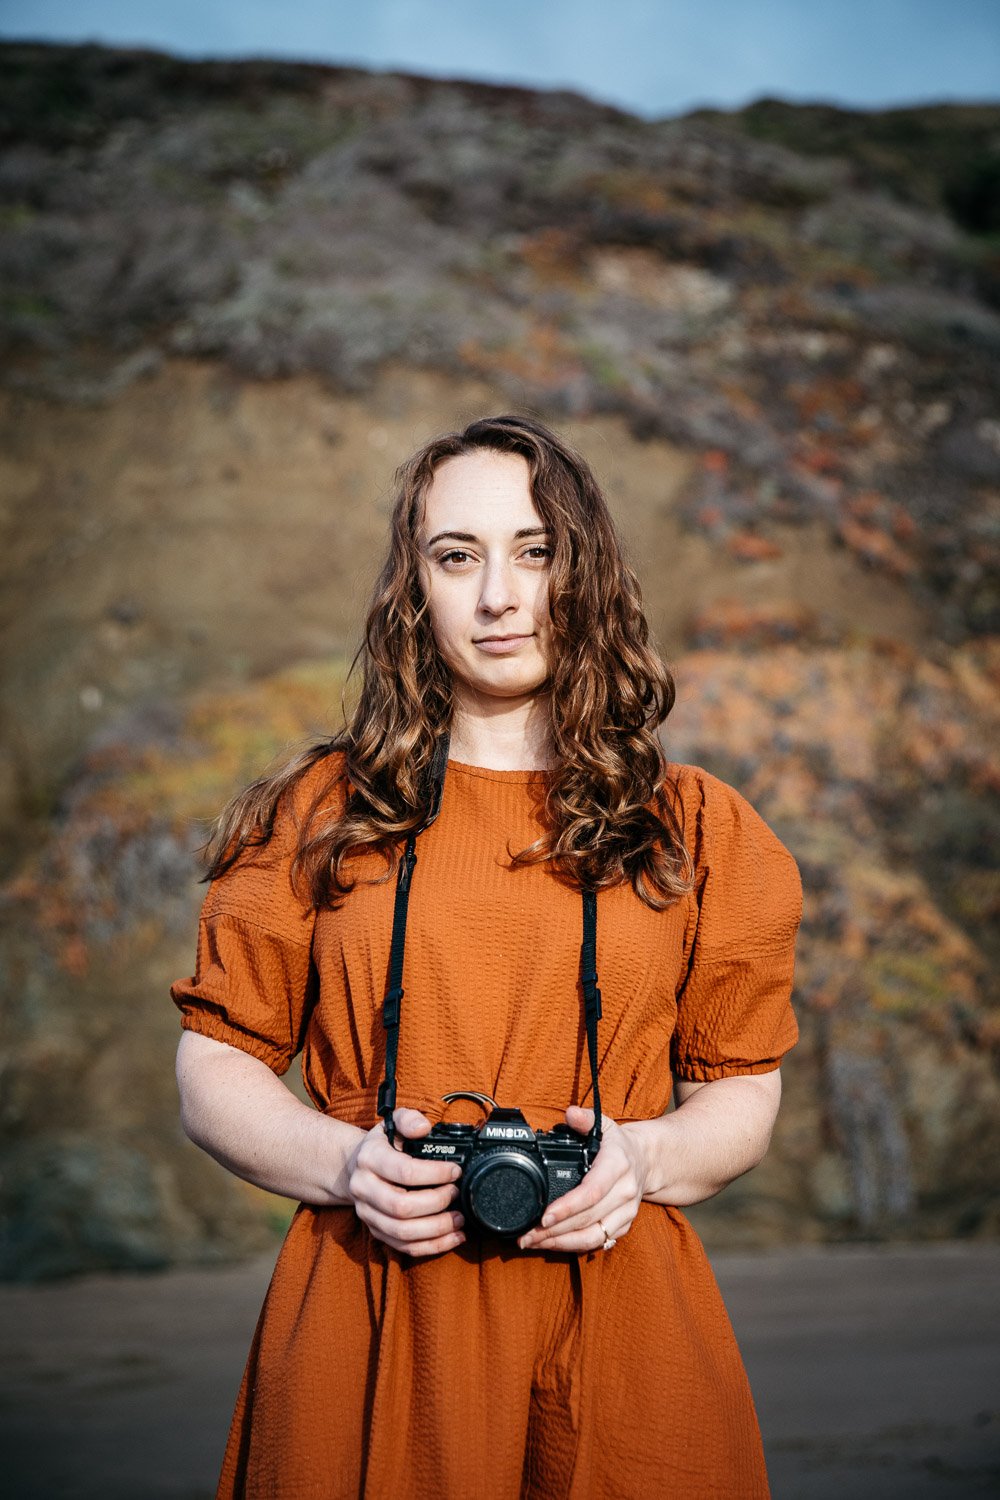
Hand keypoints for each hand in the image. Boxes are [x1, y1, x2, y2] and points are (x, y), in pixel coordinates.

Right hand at [347, 1107, 465, 1256]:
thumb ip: (408, 1119)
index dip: (434, 1173)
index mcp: (369, 1159)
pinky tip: (453, 1237)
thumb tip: (423, 1127)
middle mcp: (364, 1189)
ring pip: (403, 1232)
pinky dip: (432, 1246)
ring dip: (437, 1229)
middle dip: (437, 1203)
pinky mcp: (376, 1232)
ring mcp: (368, 1214)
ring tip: (459, 1218)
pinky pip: (404, 1247)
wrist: (354, 1168)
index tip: (455, 1171)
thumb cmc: (381, 1146)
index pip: (404, 1171)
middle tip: (457, 1193)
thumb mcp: (391, 1123)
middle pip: (402, 1207)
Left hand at [517, 1106, 647, 1254]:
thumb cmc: (618, 1144)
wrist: (647, 1161)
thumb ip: (586, 1118)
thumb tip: (570, 1113)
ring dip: (561, 1243)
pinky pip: (599, 1242)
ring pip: (593, 1237)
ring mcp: (626, 1213)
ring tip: (534, 1243)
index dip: (568, 1207)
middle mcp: (625, 1192)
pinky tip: (553, 1244)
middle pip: (587, 1219)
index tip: (544, 1216)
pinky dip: (574, 1246)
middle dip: (554, 1231)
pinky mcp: (624, 1226)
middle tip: (527, 1235)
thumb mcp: (605, 1125)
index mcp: (618, 1166)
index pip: (592, 1192)